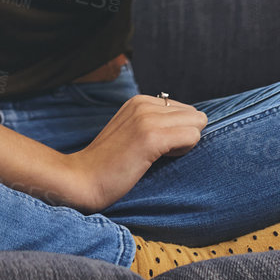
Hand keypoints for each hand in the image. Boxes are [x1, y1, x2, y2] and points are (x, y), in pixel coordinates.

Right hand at [53, 95, 209, 212]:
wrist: (82, 179)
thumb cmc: (108, 164)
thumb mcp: (130, 131)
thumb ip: (154, 122)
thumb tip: (190, 125)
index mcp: (139, 101)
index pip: (184, 109)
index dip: (177, 131)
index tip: (155, 146)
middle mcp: (144, 104)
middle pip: (194, 114)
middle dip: (185, 135)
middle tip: (160, 153)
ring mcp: (147, 119)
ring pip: (197, 123)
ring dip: (185, 143)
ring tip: (158, 156)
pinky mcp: (151, 137)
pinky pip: (192, 136)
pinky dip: (184, 150)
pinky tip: (161, 159)